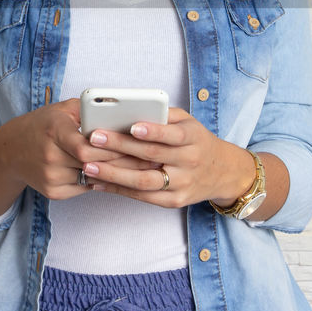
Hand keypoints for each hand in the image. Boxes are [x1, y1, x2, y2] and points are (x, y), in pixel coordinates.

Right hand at [0, 97, 153, 200]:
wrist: (11, 151)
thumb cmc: (43, 125)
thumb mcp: (62, 109)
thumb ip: (89, 109)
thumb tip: (123, 112)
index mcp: (53, 131)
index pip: (86, 146)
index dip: (113, 147)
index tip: (139, 145)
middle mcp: (50, 156)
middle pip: (94, 164)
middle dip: (124, 161)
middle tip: (152, 159)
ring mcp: (50, 177)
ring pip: (93, 178)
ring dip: (118, 174)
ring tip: (143, 169)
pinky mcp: (53, 192)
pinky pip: (84, 188)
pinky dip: (101, 181)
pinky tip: (119, 177)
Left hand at [78, 108, 253, 208]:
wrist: (222, 172)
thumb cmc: (196, 141)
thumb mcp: (189, 122)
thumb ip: (164, 116)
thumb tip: (129, 109)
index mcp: (193, 138)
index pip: (172, 134)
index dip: (153, 131)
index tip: (131, 126)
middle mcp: (188, 162)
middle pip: (151, 156)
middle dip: (121, 147)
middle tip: (94, 138)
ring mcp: (181, 184)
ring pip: (144, 181)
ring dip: (114, 174)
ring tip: (89, 165)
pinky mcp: (173, 201)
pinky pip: (142, 197)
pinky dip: (118, 190)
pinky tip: (98, 182)